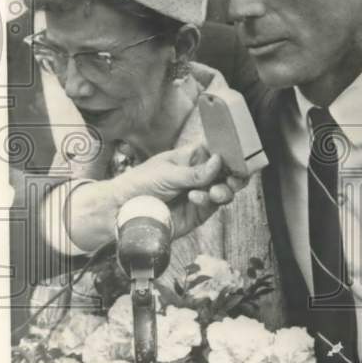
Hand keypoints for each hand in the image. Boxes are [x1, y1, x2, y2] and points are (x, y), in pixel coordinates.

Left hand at [113, 143, 246, 239]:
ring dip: (225, 189)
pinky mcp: (199, 212)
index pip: (218, 149)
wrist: (122, 211)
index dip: (231, 151)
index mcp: (192, 157)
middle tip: (235, 177)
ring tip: (214, 191)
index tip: (239, 153)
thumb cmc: (139, 184)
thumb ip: (195, 171)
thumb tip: (219, 160)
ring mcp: (201, 193)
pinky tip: (196, 198)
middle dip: (236, 174)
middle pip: (229, 171)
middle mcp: (200, 174)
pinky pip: (213, 205)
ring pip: (226, 189)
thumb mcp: (167, 172)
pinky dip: (209, 201)